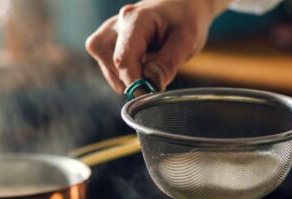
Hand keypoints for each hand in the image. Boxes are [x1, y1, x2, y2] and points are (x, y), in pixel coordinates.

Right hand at [86, 0, 228, 92]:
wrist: (183, 6)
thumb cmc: (186, 19)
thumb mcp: (187, 40)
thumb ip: (168, 62)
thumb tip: (151, 84)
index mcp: (137, 19)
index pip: (124, 57)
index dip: (133, 82)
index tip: (147, 95)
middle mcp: (118, 22)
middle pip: (109, 60)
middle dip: (128, 78)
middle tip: (152, 83)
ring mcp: (112, 30)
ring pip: (104, 61)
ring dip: (122, 76)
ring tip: (148, 71)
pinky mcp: (111, 40)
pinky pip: (107, 61)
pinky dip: (122, 72)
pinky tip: (141, 68)